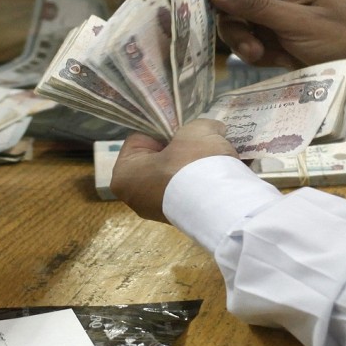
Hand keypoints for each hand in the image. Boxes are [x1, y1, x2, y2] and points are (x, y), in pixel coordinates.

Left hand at [110, 119, 237, 221]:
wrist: (221, 208)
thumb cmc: (194, 165)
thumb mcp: (196, 131)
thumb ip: (198, 126)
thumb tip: (212, 129)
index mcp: (123, 173)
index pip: (141, 138)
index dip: (164, 130)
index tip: (184, 132)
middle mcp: (132, 196)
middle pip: (156, 158)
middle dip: (179, 149)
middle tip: (199, 143)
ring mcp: (154, 211)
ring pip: (172, 175)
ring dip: (191, 166)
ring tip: (212, 159)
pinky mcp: (177, 219)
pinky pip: (185, 192)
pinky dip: (198, 183)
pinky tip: (215, 176)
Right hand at [208, 0, 345, 76]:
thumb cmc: (338, 37)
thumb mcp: (297, 21)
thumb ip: (255, 6)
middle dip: (228, 17)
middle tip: (233, 33)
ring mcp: (267, 21)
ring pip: (232, 24)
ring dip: (238, 39)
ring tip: (256, 53)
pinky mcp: (266, 43)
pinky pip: (243, 44)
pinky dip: (250, 53)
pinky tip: (268, 59)